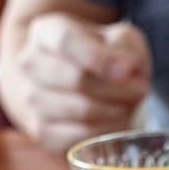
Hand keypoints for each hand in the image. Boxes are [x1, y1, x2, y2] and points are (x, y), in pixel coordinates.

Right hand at [8, 14, 151, 152]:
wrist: (79, 85)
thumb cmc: (105, 59)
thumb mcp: (121, 41)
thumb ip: (125, 47)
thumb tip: (124, 69)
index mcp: (46, 33)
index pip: (66, 41)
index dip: (99, 58)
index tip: (127, 70)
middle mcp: (29, 64)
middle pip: (77, 80)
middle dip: (118, 89)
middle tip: (139, 90)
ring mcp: (30, 99)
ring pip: (81, 110)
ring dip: (116, 111)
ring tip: (128, 105)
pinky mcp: (41, 131)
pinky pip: (80, 136)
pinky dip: (107, 132)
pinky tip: (116, 122)